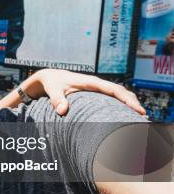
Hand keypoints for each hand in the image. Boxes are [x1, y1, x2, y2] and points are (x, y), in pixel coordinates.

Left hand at [23, 69, 145, 115]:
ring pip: (118, 93)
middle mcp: (96, 84)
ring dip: (128, 102)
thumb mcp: (53, 90)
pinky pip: (112, 96)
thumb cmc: (52, 83)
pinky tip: (125, 113)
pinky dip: (121, 103)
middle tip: (142, 116)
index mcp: (90, 82)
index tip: (137, 108)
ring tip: (138, 116)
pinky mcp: (95, 92)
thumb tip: (62, 111)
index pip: (113, 89)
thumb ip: (57, 99)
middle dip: (132, 101)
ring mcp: (97, 88)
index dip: (126, 98)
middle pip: (120, 91)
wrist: (50, 77)